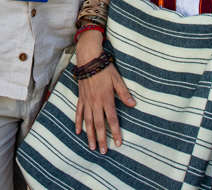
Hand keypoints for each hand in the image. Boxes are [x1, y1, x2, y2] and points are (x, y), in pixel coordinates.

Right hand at [74, 33, 135, 153]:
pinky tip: (78, 132)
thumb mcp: (117, 79)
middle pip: (99, 124)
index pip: (112, 119)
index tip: (118, 143)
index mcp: (106, 99)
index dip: (116, 132)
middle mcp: (96, 102)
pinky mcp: (81, 98)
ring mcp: (87, 101)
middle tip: (103, 151)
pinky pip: (79, 112)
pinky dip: (78, 122)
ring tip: (91, 146)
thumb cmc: (105, 68)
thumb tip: (133, 104)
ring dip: (90, 134)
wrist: (88, 59)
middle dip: (101, 139)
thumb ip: (124, 93)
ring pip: (88, 121)